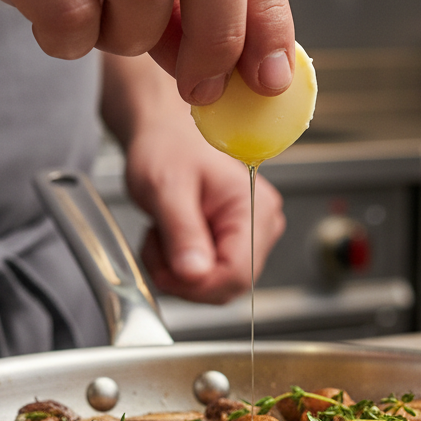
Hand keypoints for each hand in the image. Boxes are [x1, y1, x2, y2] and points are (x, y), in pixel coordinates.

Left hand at [102, 54, 285, 303]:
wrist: (165, 135)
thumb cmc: (168, 148)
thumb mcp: (166, 188)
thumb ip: (182, 232)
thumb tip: (195, 275)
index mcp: (255, 207)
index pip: (237, 274)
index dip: (197, 283)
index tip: (165, 268)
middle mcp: (263, 224)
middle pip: (229, 285)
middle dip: (185, 277)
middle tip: (157, 244)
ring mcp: (253, 235)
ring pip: (218, 285)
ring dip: (181, 273)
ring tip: (163, 236)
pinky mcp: (238, 242)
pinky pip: (212, 275)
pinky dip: (185, 267)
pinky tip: (173, 239)